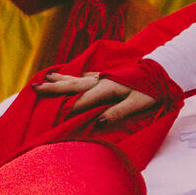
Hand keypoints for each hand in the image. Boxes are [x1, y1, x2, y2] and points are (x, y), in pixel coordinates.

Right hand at [34, 68, 156, 127]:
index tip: (53, 118)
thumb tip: (100, 123)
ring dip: (60, 78)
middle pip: (72, 85)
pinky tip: (70, 75)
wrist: (161, 71)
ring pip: (76, 77)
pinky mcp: (106, 76)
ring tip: (45, 77)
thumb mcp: (137, 104)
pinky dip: (74, 76)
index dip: (68, 110)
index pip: (82, 101)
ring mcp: (102, 76)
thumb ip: (118, 112)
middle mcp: (100, 80)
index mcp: (105, 88)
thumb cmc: (151, 90)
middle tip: (34, 87)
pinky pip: (84, 76)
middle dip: (53, 87)